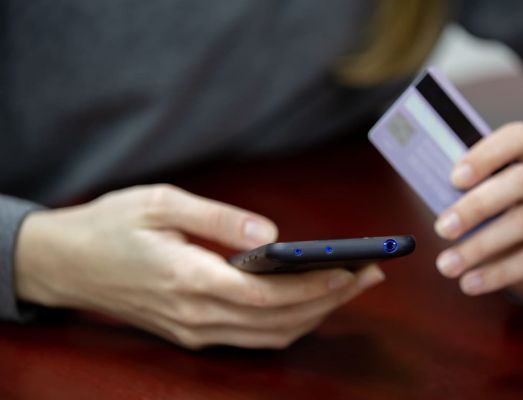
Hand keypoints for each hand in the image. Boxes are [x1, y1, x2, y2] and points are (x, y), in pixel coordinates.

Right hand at [15, 184, 384, 348]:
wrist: (65, 262)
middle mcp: (194, 315)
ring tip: (351, 286)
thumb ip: (217, 217)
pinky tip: (311, 302)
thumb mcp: (159, 201)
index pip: (265, 294)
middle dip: (329, 300)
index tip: (350, 271)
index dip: (312, 286)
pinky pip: (253, 339)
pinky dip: (289, 324)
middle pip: (277, 320)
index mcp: (187, 279)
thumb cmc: (110, 225)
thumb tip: (269, 233)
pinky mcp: (192, 334)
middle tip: (368, 275)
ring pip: (270, 336)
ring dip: (315, 315)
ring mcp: (193, 331)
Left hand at [434, 122, 522, 319]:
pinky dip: (498, 272)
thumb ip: (476, 204)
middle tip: (442, 228)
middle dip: (476, 205)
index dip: (486, 154)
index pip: (520, 138)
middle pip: (522, 180)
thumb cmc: (522, 240)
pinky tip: (472, 283)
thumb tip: (438, 209)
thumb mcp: (499, 216)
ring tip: (448, 265)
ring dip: (479, 245)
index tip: (454, 178)